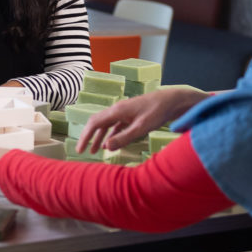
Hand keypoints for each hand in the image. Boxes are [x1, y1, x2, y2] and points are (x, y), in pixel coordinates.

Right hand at [76, 86, 208, 153]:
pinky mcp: (130, 115)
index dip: (85, 136)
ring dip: (99, 137)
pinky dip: (110, 135)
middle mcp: (117, 110)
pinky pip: (115, 126)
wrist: (171, 100)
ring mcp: (123, 112)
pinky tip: (110, 144)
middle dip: (88, 137)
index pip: (94, 123)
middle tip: (82, 151)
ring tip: (94, 151)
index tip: (80, 149)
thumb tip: (106, 147)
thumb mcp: (141, 128)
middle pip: (97, 123)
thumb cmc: (157, 112)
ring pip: (106, 125)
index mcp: (116, 111)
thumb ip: (123, 138)